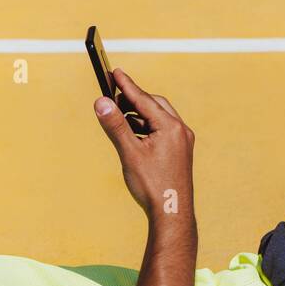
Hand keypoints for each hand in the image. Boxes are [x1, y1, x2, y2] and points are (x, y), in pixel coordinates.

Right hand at [93, 68, 194, 219]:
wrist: (171, 214)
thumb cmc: (153, 186)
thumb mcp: (129, 153)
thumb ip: (116, 126)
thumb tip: (102, 103)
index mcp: (171, 127)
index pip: (144, 99)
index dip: (127, 85)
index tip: (114, 72)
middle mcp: (180, 130)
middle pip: (154, 105)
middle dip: (133, 99)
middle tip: (113, 97)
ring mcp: (182, 142)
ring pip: (158, 118)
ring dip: (139, 115)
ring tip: (119, 118)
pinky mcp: (179, 152)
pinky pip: (162, 131)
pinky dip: (146, 128)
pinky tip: (133, 136)